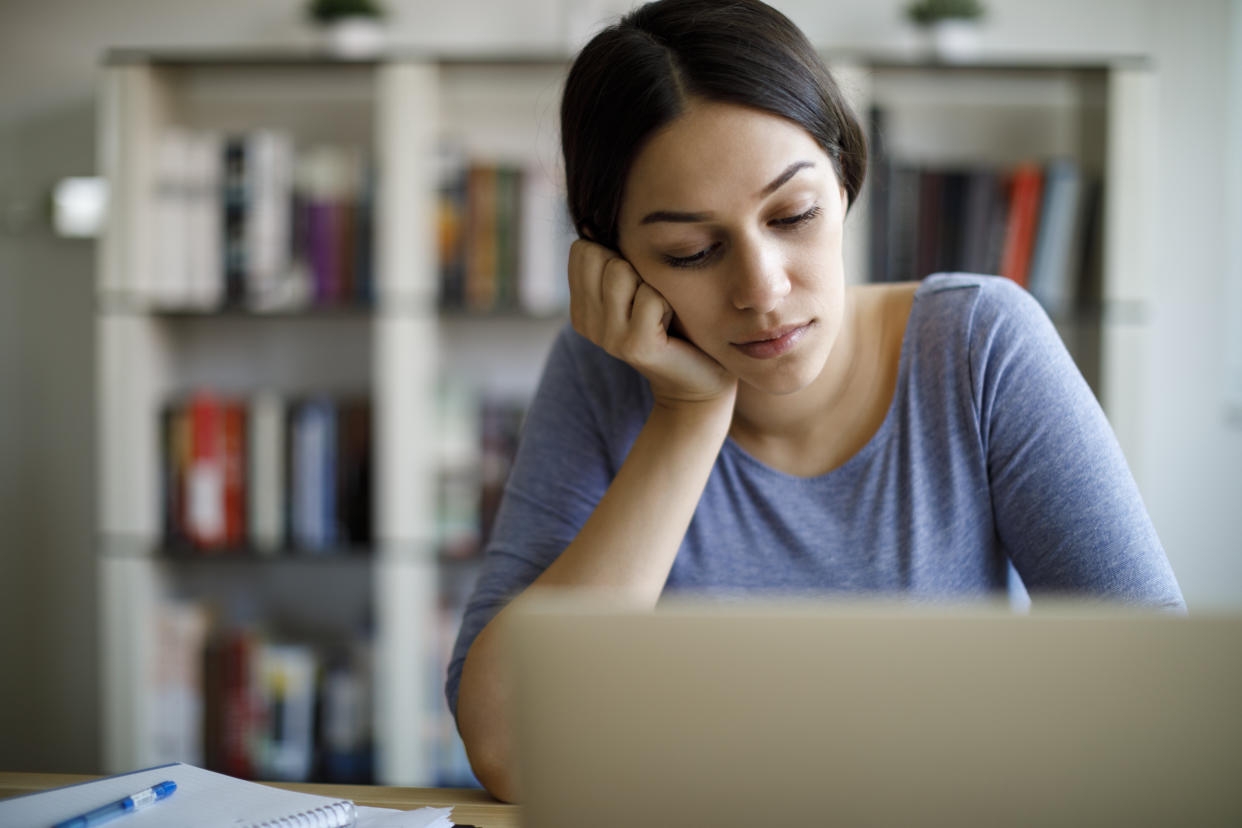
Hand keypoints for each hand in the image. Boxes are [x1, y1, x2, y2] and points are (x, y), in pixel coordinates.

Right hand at [568, 239, 736, 406]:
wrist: (698, 379)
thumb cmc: (674, 323)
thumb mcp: (637, 287)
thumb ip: (615, 259)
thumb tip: (592, 218)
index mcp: (580, 308)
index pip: (581, 249)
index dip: (615, 254)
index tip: (636, 283)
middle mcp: (585, 323)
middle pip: (599, 256)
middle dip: (632, 265)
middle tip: (651, 298)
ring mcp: (607, 338)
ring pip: (621, 271)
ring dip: (651, 283)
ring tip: (660, 309)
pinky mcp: (634, 346)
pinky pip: (651, 296)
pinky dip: (669, 302)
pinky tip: (672, 325)